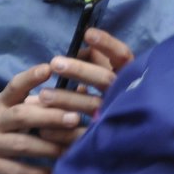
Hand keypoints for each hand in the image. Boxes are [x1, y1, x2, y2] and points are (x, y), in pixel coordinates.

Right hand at [0, 63, 82, 173]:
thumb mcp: (11, 109)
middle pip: (21, 115)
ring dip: (50, 148)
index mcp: (1, 103)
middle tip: (75, 118)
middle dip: (50, 116)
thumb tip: (84, 89)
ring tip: (72, 149)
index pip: (14, 86)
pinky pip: (16, 171)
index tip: (49, 68)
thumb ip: (41, 101)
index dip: (31, 77)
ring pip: (22, 145)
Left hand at [33, 27, 133, 143]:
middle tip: (55, 63)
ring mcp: (115, 117)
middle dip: (80, 70)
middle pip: (105, 79)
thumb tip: (81, 46)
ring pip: (92, 106)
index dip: (108, 45)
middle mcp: (124, 95)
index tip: (88, 34)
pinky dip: (62, 132)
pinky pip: (82, 135)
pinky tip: (44, 130)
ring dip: (66, 99)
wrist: (131, 136)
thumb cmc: (110, 95)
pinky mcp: (102, 140)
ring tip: (42, 95)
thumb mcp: (106, 74)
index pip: (122, 56)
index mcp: (127, 76)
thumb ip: (96, 60)